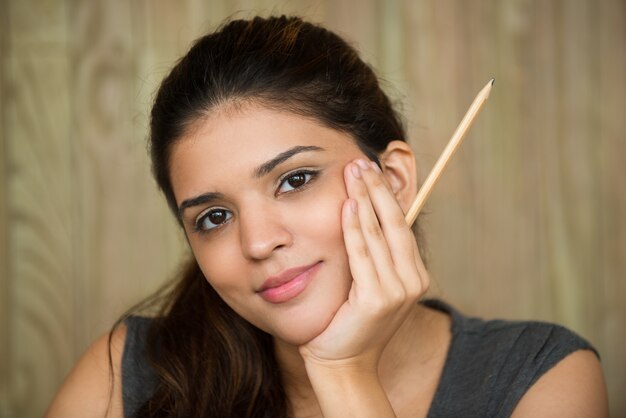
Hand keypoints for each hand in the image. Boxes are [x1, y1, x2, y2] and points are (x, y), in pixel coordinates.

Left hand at [299, 158, 428, 370]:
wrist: (341, 362)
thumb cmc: (349, 320)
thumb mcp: (368, 283)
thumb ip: (373, 254)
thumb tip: (364, 213)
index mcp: (413, 274)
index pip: (399, 225)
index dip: (386, 195)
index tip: (371, 168)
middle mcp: (411, 281)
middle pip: (394, 223)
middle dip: (377, 189)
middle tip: (362, 160)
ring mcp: (397, 292)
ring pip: (378, 235)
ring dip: (365, 200)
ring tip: (353, 172)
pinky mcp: (376, 300)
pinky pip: (362, 256)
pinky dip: (355, 229)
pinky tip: (348, 205)